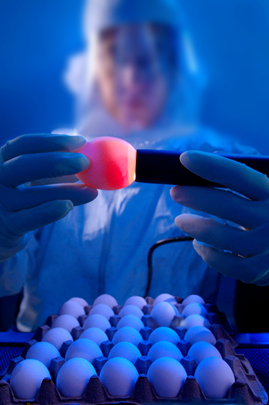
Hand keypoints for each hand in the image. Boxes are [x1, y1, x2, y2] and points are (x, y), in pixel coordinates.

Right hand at [0, 134, 96, 260]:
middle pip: (23, 165)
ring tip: (92, 190)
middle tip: (86, 162)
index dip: (52, 142)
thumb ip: (55, 168)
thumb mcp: (32, 179)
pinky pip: (30, 218)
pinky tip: (68, 206)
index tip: (81, 142)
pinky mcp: (6, 226)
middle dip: (57, 162)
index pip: (23, 145)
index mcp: (0, 160)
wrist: (0, 232)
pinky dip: (49, 211)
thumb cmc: (21, 199)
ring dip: (66, 191)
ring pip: (33, 194)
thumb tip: (89, 155)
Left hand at [170, 151, 268, 285]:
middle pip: (227, 206)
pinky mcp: (261, 271)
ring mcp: (268, 247)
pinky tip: (200, 245)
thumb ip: (243, 181)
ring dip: (195, 227)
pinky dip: (209, 255)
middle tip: (175, 192)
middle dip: (195, 197)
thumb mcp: (265, 193)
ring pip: (223, 237)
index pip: (239, 175)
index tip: (185, 158)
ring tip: (181, 221)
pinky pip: (228, 266)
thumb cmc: (268, 213)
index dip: (211, 166)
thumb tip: (206, 163)